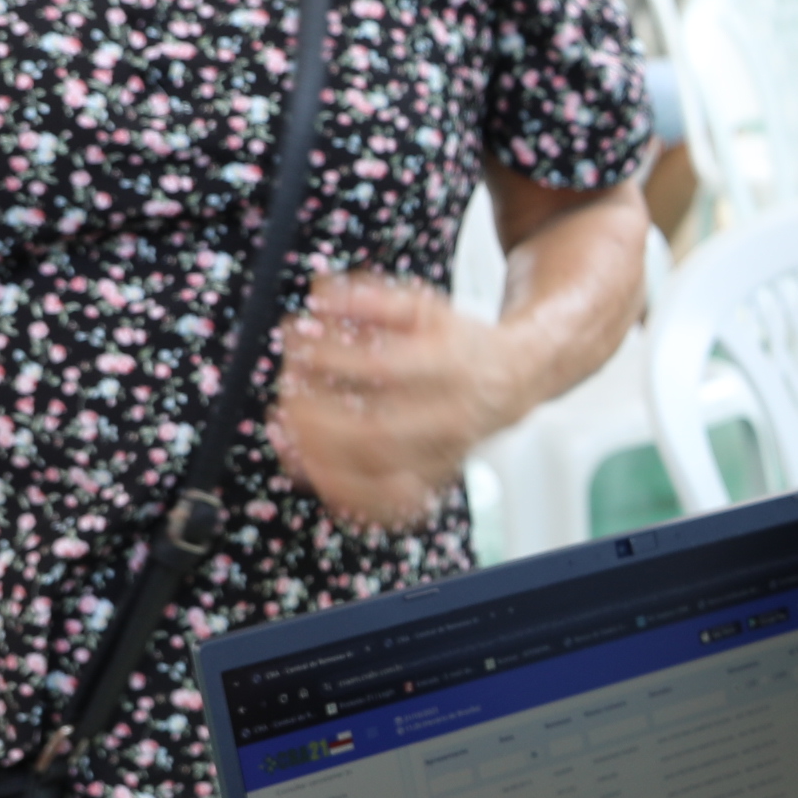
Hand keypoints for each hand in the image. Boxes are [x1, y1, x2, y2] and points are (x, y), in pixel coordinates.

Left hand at [268, 274, 518, 532]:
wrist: (511, 381)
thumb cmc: (459, 342)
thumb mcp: (425, 307)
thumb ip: (373, 298)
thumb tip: (320, 295)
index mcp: (452, 368)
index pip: (383, 369)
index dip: (331, 358)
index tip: (297, 342)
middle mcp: (450, 418)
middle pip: (375, 432)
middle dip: (316, 416)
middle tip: (287, 390)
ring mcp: (441, 456)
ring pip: (376, 474)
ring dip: (320, 456)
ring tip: (286, 428)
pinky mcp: (432, 481)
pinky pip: (386, 503)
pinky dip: (343, 493)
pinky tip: (310, 468)